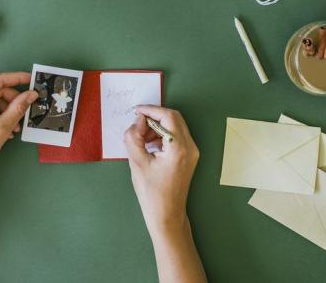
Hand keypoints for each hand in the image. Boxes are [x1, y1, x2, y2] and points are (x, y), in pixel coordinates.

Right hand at [124, 106, 199, 235]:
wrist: (167, 215)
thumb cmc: (152, 193)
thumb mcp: (137, 163)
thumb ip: (133, 137)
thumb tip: (137, 122)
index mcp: (179, 148)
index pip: (168, 116)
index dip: (151, 110)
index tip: (136, 112)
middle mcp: (190, 147)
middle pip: (174, 118)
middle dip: (154, 117)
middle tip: (137, 125)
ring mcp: (192, 152)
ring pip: (175, 126)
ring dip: (157, 127)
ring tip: (141, 139)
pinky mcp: (189, 157)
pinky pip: (176, 137)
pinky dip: (162, 135)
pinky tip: (149, 146)